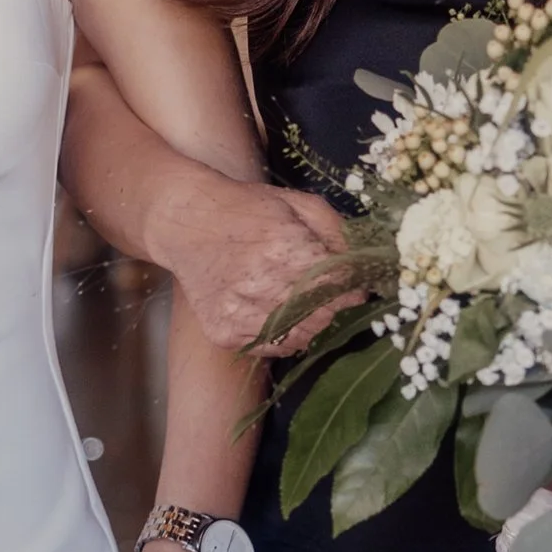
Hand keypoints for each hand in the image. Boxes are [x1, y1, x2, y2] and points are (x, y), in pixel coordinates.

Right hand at [165, 169, 352, 356]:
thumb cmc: (247, 209)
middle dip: (335, 306)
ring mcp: (239, 313)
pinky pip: (274, 347)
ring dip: (313, 323)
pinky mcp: (224, 332)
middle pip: (324, 314)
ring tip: (303, 302)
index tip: (354, 285)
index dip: (352, 288)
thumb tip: (365, 268)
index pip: (339, 286)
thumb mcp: (298, 204)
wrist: (185, 222)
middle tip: (330, 295)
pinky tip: (279, 312)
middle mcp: (260, 284)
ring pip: (302, 336)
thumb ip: (337, 233)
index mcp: (284, 247)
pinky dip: (286, 336)